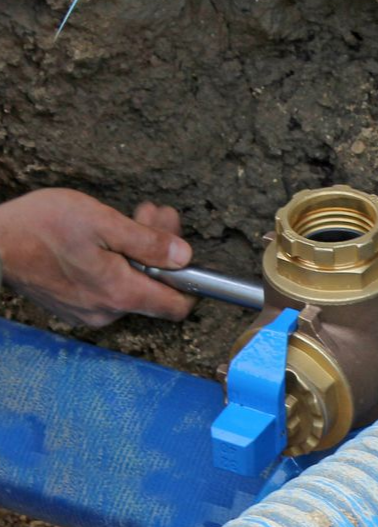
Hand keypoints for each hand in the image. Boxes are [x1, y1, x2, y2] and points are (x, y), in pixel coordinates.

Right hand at [0, 189, 195, 327]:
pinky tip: (104, 239)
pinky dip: (113, 265)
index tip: (181, 248)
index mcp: (120, 293)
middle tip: (153, 214)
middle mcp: (107, 312)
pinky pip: (106, 290)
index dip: (188, 277)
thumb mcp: (103, 222)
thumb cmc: (41, 228)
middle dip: (159, 251)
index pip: (177, 306)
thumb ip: (148, 243)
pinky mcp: (74, 306)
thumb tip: (184, 256)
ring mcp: (88, 312)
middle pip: (153, 289)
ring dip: (136, 253)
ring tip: (128, 218)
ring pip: (129, 286)